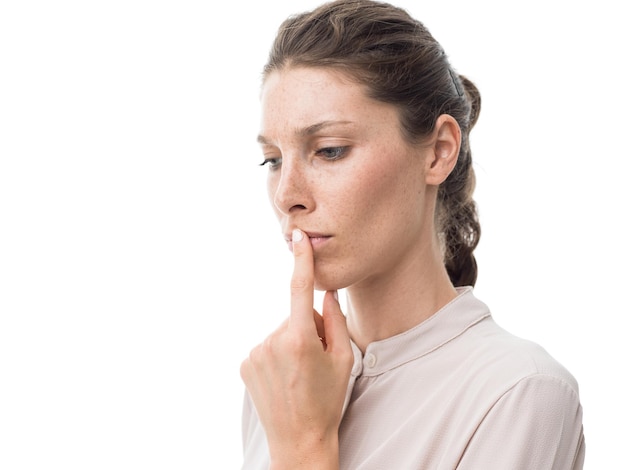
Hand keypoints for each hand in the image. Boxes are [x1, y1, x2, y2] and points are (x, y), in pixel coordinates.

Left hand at [240, 229, 352, 467]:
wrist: (298, 440)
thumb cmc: (327, 401)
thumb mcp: (344, 360)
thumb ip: (336, 321)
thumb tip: (327, 294)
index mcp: (300, 339)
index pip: (300, 289)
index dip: (301, 260)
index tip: (298, 237)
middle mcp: (272, 342)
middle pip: (295, 317)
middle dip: (308, 329)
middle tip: (315, 361)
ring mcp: (255, 353)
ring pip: (281, 332)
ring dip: (291, 342)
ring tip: (298, 373)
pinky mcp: (245, 364)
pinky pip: (266, 346)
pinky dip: (276, 354)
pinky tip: (283, 377)